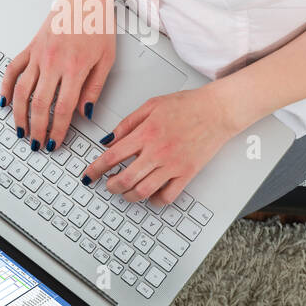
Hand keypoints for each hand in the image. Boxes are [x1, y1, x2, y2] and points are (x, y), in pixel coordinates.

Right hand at [0, 0, 115, 151]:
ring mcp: (38, 54)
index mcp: (74, 68)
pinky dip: (6, 87)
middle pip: (39, 105)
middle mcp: (52, 62)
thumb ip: (94, 88)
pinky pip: (12, 70)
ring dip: (19, 115)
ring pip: (21, 91)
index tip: (55, 143)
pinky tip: (5, 103)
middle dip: (37, 130)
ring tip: (21, 131)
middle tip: (38, 144)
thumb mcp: (106, 59)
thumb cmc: (98, 24)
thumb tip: (84, 114)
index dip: (57, 130)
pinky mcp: (30, 47)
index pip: (62, 108)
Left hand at [82, 84, 238, 204]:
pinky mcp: (187, 173)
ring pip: (143, 191)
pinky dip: (156, 200)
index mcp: (145, 133)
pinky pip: (168, 196)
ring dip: (128, 196)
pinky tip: (151, 194)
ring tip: (125, 191)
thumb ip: (127, 123)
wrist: (217, 110)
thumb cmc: (187, 105)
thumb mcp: (151, 105)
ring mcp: (173, 165)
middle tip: (107, 184)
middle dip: (109, 186)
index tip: (88, 175)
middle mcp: (157, 152)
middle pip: (124, 179)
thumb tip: (108, 140)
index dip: (95, 169)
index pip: (112, 157)